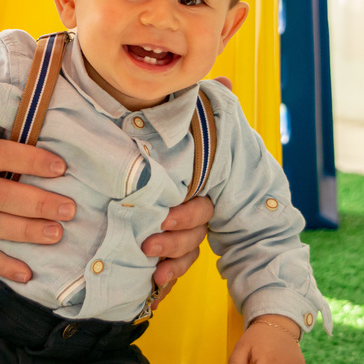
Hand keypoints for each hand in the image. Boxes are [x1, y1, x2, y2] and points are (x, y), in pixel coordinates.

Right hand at [0, 139, 74, 283]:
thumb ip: (1, 160)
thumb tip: (54, 161)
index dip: (30, 160)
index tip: (61, 167)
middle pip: (0, 195)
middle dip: (37, 203)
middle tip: (68, 209)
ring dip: (26, 231)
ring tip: (56, 234)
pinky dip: (3, 265)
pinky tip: (27, 273)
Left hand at [140, 76, 230, 306]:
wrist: (138, 179)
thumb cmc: (165, 156)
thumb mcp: (183, 138)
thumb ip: (204, 112)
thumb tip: (226, 80)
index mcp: (196, 190)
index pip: (202, 206)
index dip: (189, 212)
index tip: (169, 213)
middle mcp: (192, 213)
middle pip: (194, 232)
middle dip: (176, 236)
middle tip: (152, 236)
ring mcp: (180, 234)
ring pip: (185, 251)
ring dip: (170, 257)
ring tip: (148, 257)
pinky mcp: (165, 251)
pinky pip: (173, 269)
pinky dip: (167, 277)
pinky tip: (155, 283)